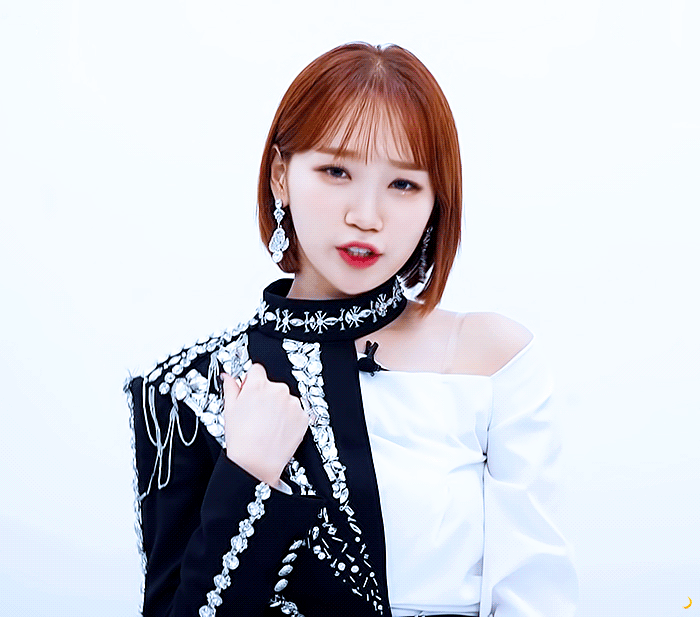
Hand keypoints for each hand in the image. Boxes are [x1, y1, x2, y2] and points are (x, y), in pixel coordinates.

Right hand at [221, 363, 308, 485]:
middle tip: (257, 414)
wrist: (256, 463)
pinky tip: (278, 429)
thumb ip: (231, 388)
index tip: (250, 391)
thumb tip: (229, 377)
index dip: (251, 381)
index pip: (256, 370)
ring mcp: (293, 403)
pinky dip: (290, 419)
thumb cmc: (242, 439)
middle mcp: (278, 390)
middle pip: (272, 386)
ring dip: (279, 407)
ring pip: (286, 399)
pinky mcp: (304, 416)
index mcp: (258, 385)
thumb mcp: (229, 409)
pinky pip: (297, 412)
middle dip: (266, 396)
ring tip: (267, 425)